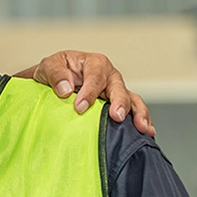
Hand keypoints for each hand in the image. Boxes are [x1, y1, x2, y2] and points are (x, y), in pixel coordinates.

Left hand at [14, 51, 154, 136]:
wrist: (52, 82)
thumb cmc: (53, 72)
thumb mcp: (48, 66)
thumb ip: (55, 74)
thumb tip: (65, 89)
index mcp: (94, 63)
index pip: (95, 76)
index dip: (89, 92)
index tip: (80, 107)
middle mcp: (109, 76)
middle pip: (118, 88)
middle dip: (119, 102)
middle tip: (116, 116)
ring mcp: (115, 91)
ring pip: (132, 100)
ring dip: (138, 113)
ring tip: (142, 128)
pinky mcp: (117, 105)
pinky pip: (133, 112)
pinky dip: (141, 121)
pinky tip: (147, 133)